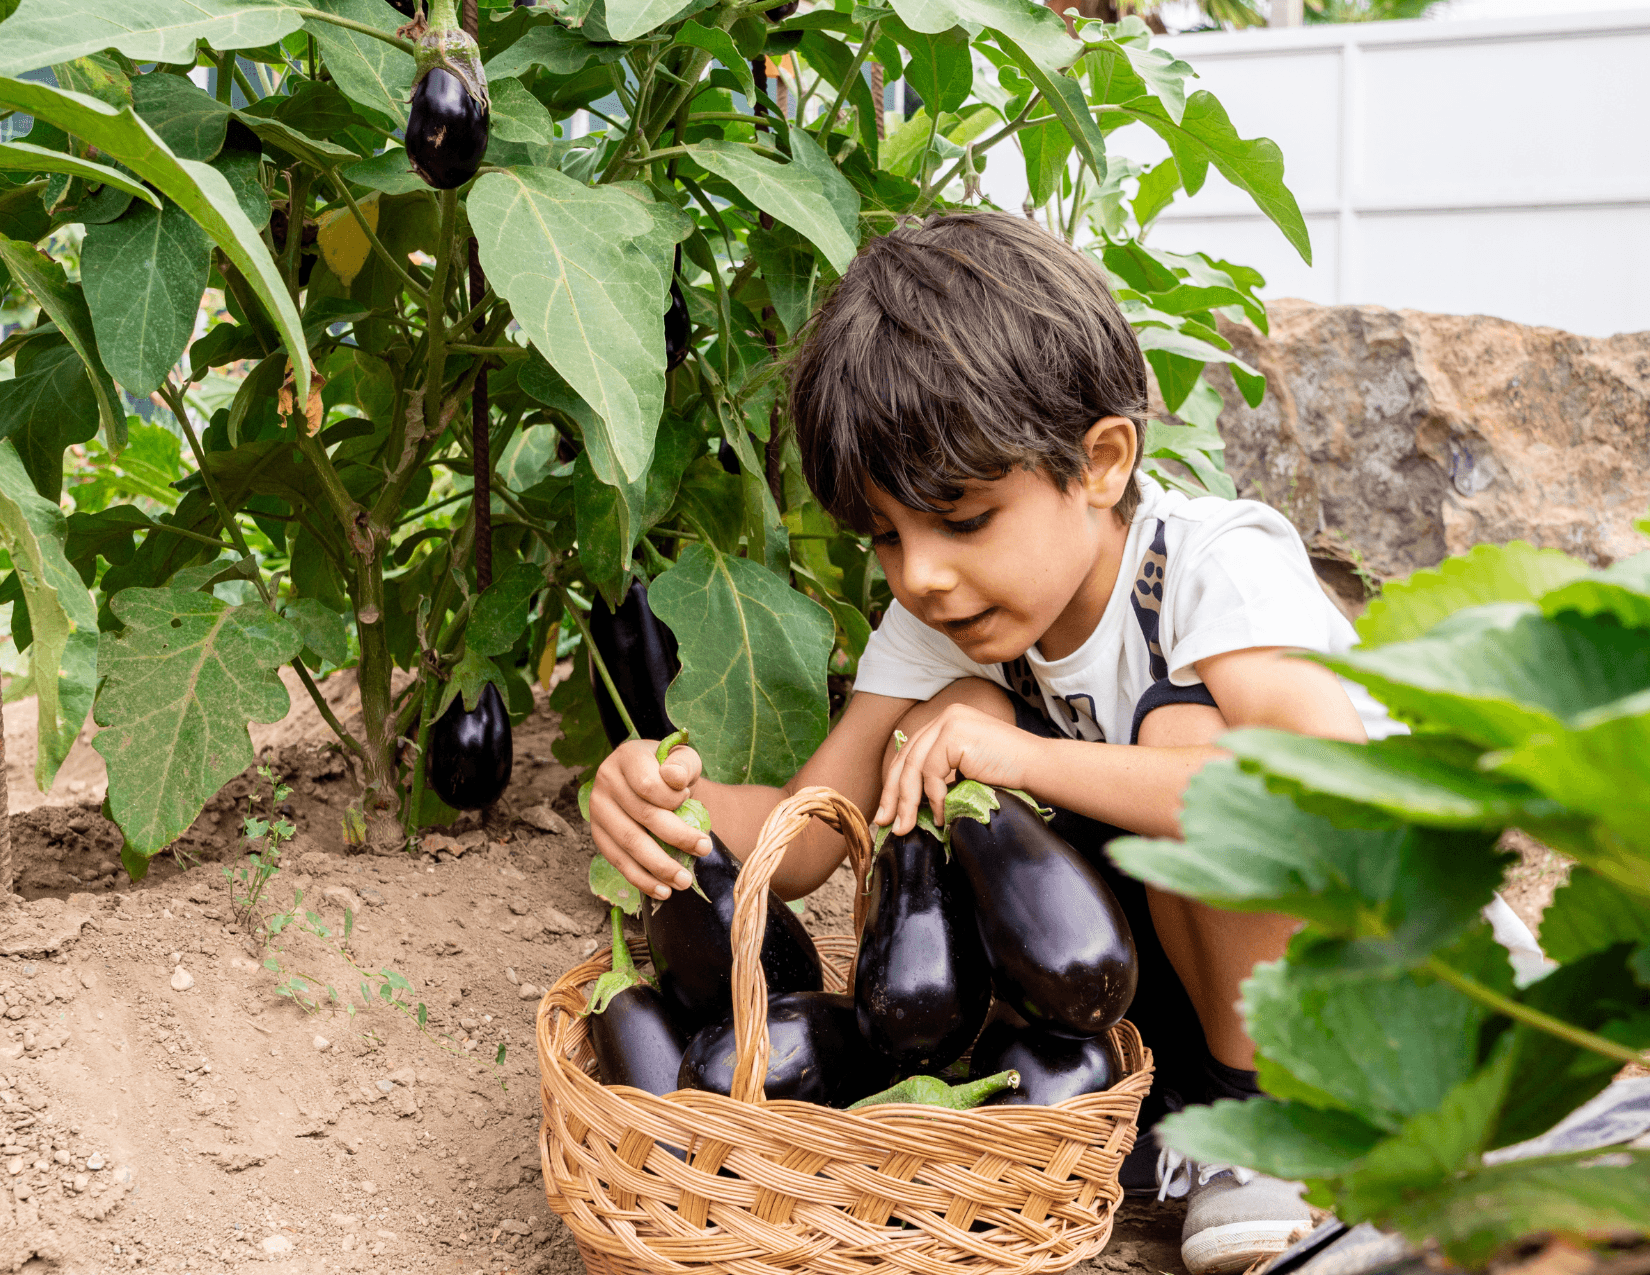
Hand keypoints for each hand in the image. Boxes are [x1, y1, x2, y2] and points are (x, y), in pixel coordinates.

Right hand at [589, 738, 712, 900]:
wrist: (653, 779)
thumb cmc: (670, 769)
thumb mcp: (682, 758)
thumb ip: (683, 764)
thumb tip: (674, 779)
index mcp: (626, 757)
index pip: (648, 785)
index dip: (673, 798)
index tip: (690, 798)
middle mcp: (606, 781)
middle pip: (642, 816)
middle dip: (677, 837)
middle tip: (704, 849)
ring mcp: (598, 810)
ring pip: (629, 843)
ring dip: (659, 866)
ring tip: (684, 880)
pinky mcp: (598, 835)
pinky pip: (618, 861)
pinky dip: (642, 879)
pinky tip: (663, 890)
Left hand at [873, 704, 1044, 835]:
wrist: (1040, 768)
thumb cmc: (1010, 776)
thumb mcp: (967, 772)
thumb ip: (942, 776)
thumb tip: (908, 804)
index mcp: (947, 722)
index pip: (911, 754)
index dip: (895, 784)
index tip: (888, 813)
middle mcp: (946, 716)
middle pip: (907, 759)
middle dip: (893, 795)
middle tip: (886, 823)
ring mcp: (950, 721)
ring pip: (914, 767)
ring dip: (908, 802)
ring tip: (906, 827)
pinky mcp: (955, 733)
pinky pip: (931, 771)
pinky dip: (933, 798)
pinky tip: (942, 816)